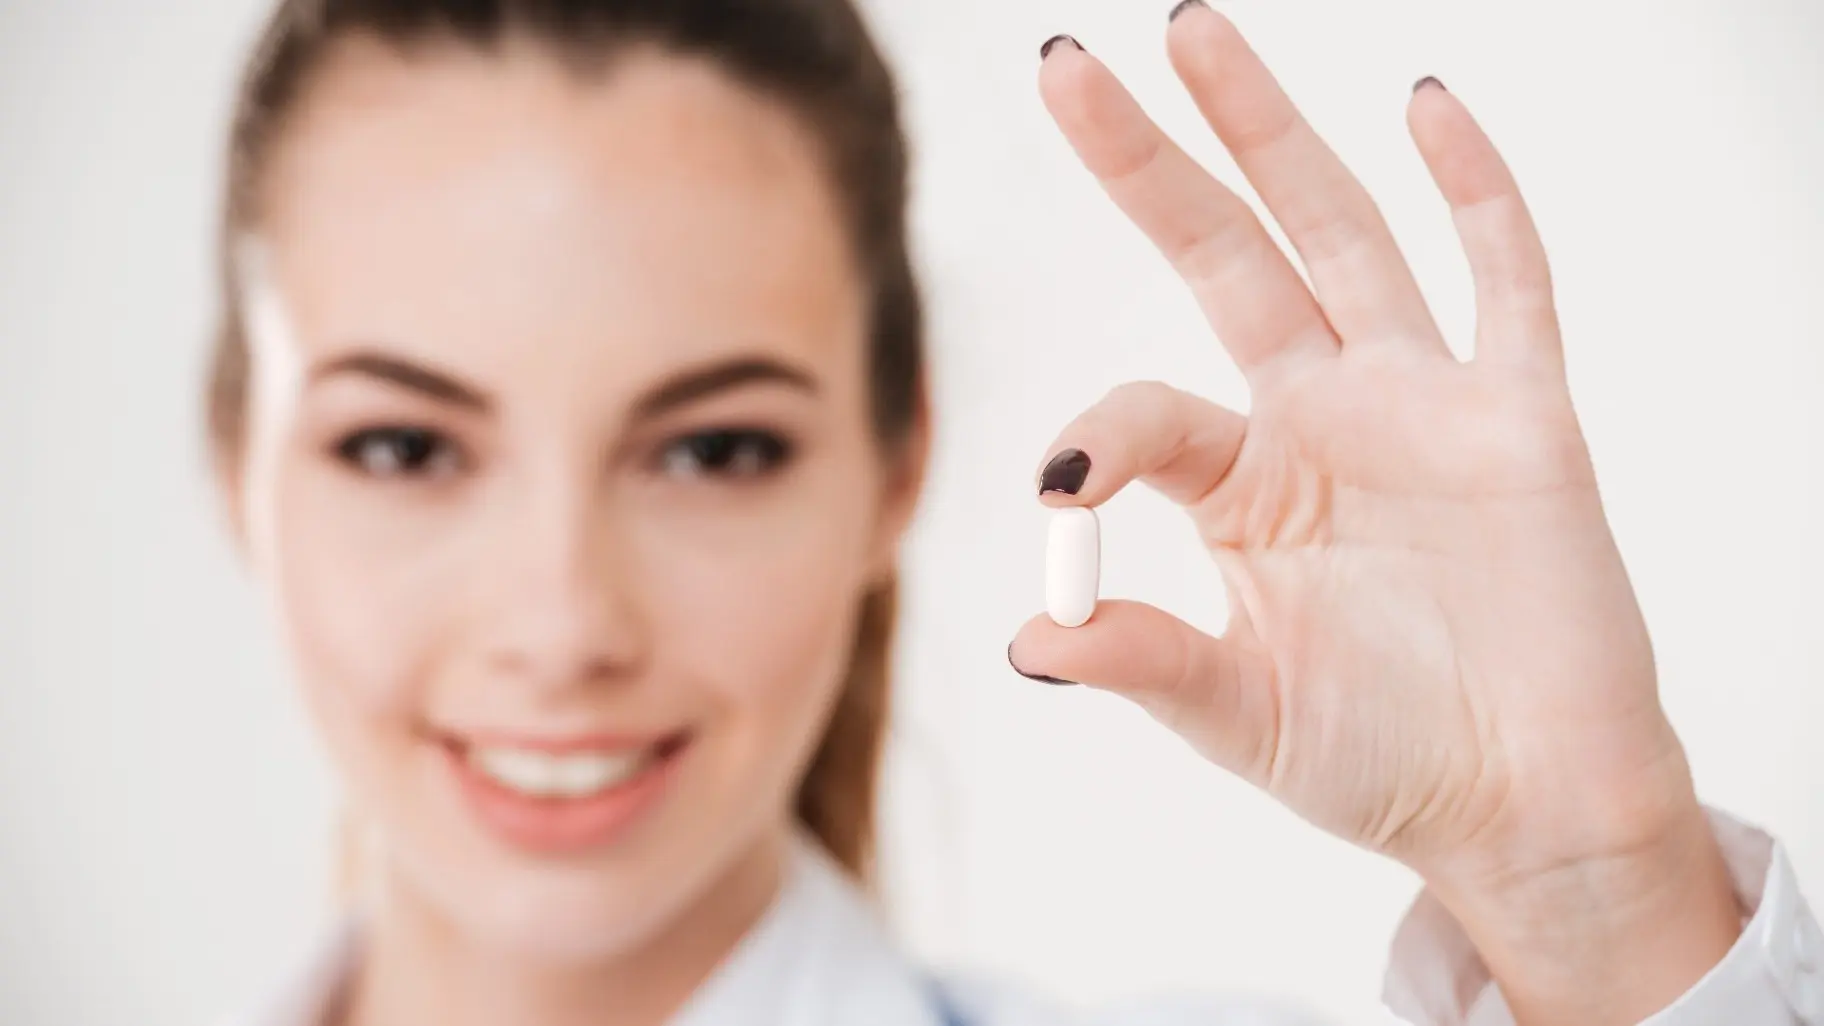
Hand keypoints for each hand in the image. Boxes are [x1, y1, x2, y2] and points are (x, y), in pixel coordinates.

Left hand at [1006, 9, 1740, 1022]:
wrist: (1527, 806)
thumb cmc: (1383, 762)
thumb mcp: (1242, 714)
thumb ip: (1146, 662)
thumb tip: (1025, 643)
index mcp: (1244, 483)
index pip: (1147, 411)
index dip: (1095, 431)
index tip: (1055, 486)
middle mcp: (1320, 416)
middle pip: (1220, 256)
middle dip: (1146, 164)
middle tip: (1062, 66)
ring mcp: (1420, 402)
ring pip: (1338, 234)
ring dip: (1269, 132)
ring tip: (1193, 30)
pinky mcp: (1523, 416)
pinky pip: (1506, 281)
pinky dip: (1477, 193)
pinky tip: (1427, 104)